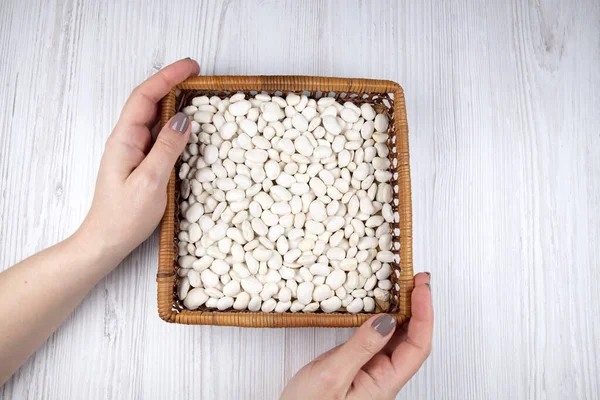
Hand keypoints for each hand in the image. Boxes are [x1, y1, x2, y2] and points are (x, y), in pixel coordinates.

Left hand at [77, 58, 199, 262]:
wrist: (106, 241)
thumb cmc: (124, 216)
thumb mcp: (151, 181)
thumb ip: (167, 148)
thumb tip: (184, 119)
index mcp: (125, 139)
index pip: (145, 97)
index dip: (167, 77)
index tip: (191, 67)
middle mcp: (127, 140)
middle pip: (149, 102)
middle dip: (172, 84)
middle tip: (198, 76)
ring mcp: (133, 151)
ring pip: (155, 118)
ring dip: (174, 103)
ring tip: (196, 95)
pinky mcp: (140, 163)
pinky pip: (158, 136)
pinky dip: (174, 125)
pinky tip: (187, 126)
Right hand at [281, 273, 432, 399]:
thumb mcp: (332, 376)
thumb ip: (361, 347)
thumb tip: (386, 320)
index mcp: (384, 384)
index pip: (418, 346)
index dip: (424, 314)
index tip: (421, 288)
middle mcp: (382, 377)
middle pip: (413, 339)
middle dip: (418, 306)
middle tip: (416, 279)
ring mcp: (370, 371)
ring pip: (396, 338)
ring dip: (402, 311)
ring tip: (403, 286)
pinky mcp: (356, 366)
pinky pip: (376, 339)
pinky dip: (382, 318)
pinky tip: (379, 307)